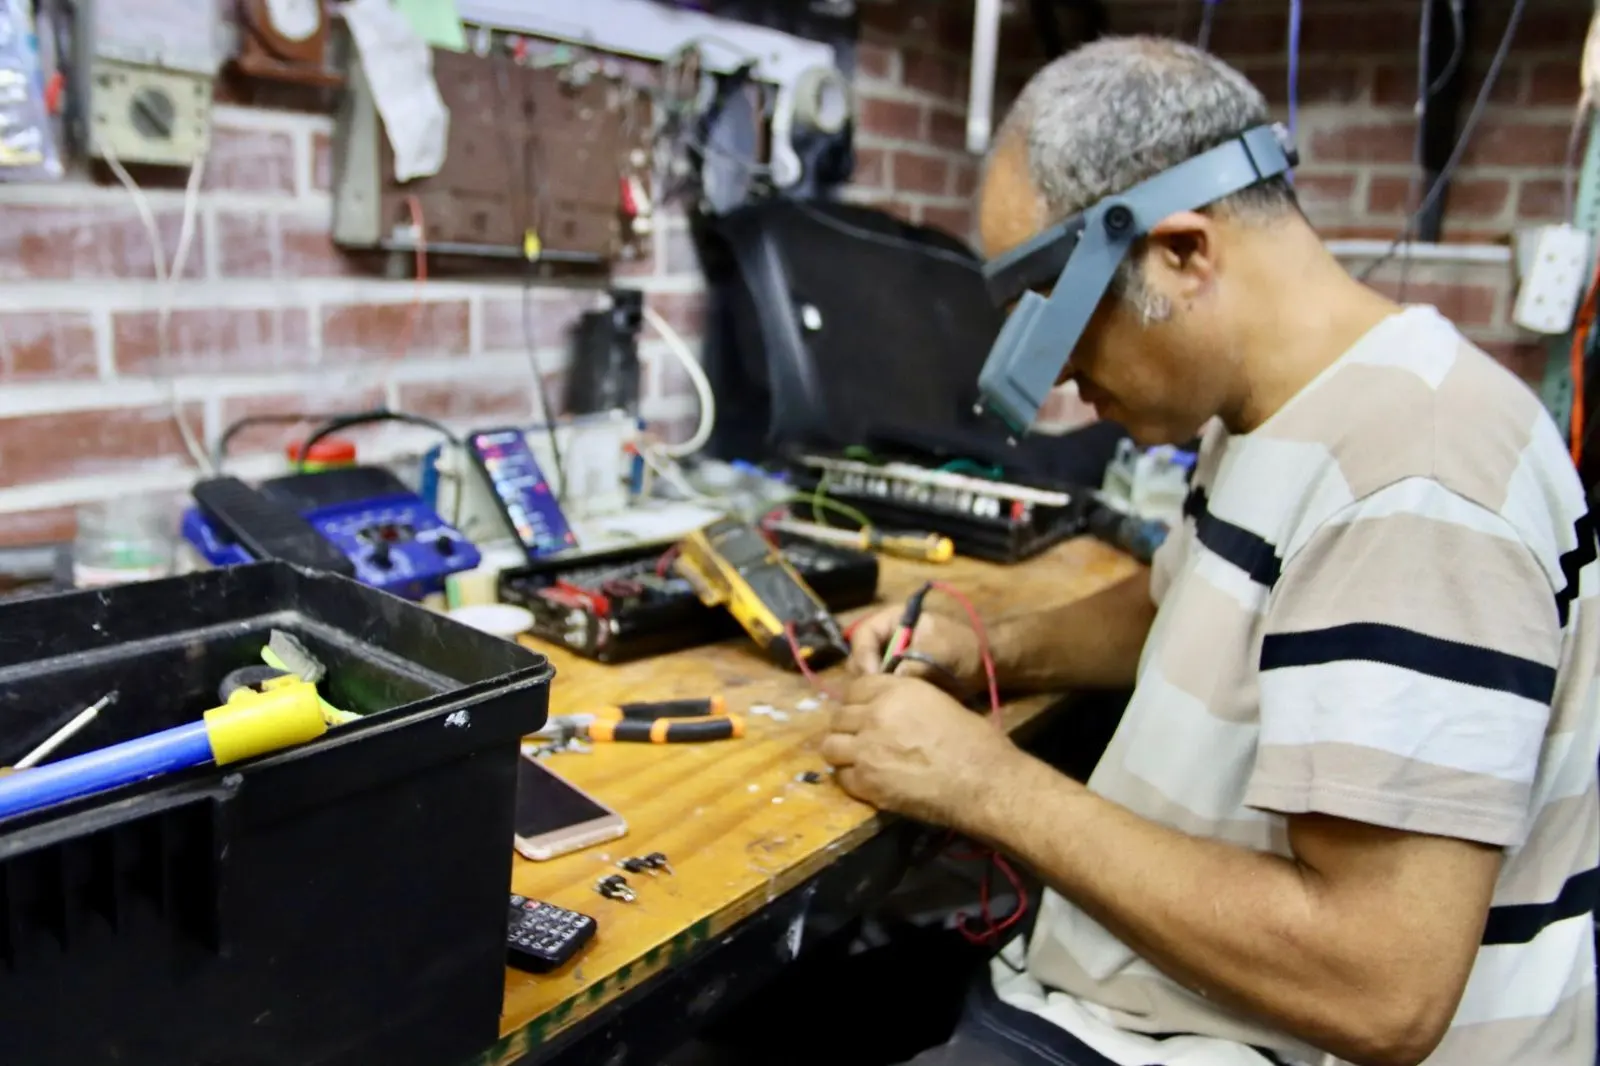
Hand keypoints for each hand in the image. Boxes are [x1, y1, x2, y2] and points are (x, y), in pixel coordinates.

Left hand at [820, 674, 1016, 826]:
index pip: (855, 687)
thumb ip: (905, 702)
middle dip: (847, 727)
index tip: (863, 712)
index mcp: (897, 690)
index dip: (857, 701)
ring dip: (841, 751)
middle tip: (860, 739)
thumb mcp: (939, 702)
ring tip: (856, 759)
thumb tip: (890, 711)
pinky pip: (842, 777)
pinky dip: (850, 778)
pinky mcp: (867, 782)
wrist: (984, 782)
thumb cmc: (976, 741)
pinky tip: (866, 780)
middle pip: (838, 716)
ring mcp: (867, 749)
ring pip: (830, 746)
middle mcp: (875, 714)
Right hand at [846, 602, 985, 697]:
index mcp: (893, 620)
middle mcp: (885, 639)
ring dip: (872, 689)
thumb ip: (917, 660)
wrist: (985, 666)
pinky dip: (881, 698)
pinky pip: (878, 689)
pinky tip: (892, 707)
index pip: (863, 634)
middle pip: (858, 657)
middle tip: (878, 693)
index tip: (874, 676)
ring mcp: (889, 660)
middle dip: (865, 675)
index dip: (863, 655)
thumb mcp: (942, 650)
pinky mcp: (896, 680)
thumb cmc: (965, 648)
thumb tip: (894, 677)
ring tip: (887, 701)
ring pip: (865, 677)